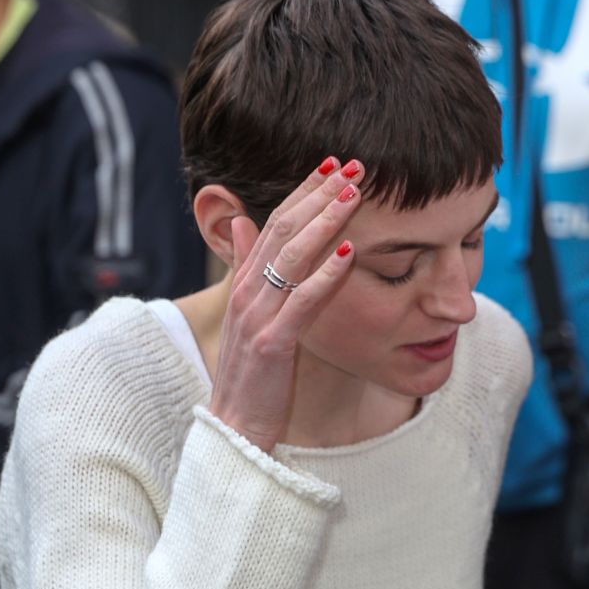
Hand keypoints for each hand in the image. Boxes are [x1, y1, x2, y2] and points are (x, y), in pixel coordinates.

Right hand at [208, 160, 363, 451]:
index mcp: (244, 282)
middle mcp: (247, 292)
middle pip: (284, 229)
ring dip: (325, 222)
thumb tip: (241, 223)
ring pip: (291, 257)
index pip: (274, 222)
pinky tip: (349, 253)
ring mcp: (257, 317)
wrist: (234, 425)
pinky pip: (301, 302)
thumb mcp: (246, 314)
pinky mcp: (271, 344)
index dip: (303, 189)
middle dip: (319, 194)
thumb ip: (247, 267)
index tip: (332, 163)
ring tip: (354, 195)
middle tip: (353, 166)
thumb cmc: (250, 373)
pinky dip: (325, 275)